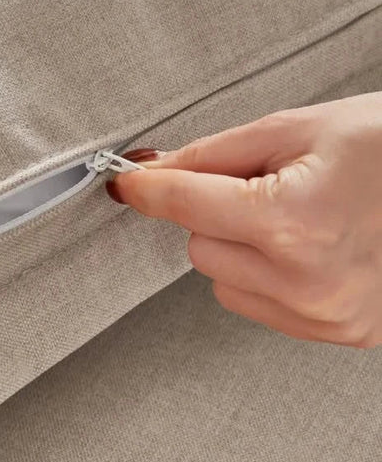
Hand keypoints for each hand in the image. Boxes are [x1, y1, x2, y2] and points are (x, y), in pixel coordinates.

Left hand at [108, 92, 381, 347]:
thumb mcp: (300, 129)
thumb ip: (215, 153)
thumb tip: (156, 169)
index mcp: (293, 220)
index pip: (184, 203)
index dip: (147, 188)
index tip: (124, 183)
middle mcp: (305, 281)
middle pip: (197, 245)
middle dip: (213, 212)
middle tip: (265, 184)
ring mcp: (324, 315)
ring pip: (222, 278)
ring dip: (237, 247)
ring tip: (296, 217)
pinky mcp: (337, 332)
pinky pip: (256, 303)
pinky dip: (263, 276)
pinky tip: (307, 248)